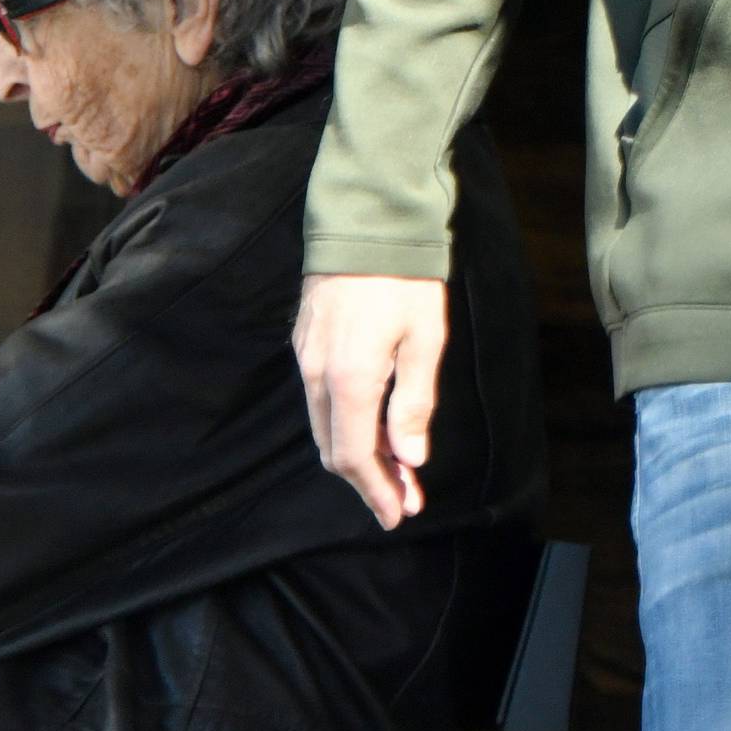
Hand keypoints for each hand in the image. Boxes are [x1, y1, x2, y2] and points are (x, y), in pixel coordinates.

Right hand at [294, 273, 448, 531]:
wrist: (367, 217)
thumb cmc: (406, 277)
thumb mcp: (425, 339)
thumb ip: (414, 403)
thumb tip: (409, 458)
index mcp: (350, 378)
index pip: (355, 456)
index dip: (376, 491)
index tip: (397, 514)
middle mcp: (317, 372)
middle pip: (333, 448)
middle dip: (367, 480)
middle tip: (402, 499)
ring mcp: (305, 355)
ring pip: (323, 425)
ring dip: (356, 453)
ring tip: (394, 468)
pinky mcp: (304, 339)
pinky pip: (319, 398)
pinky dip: (344, 423)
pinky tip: (373, 425)